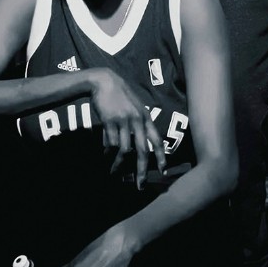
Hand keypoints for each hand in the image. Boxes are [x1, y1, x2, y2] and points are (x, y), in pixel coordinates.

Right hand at [88, 69, 165, 186]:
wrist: (104, 81)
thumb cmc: (120, 95)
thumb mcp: (135, 107)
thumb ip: (139, 123)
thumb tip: (140, 144)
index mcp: (146, 117)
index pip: (156, 140)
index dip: (160, 157)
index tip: (163, 171)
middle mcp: (137, 120)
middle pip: (142, 151)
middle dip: (141, 171)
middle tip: (140, 185)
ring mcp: (123, 121)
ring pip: (124, 150)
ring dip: (119, 164)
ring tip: (114, 173)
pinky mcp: (110, 121)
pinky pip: (109, 143)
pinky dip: (107, 151)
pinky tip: (105, 154)